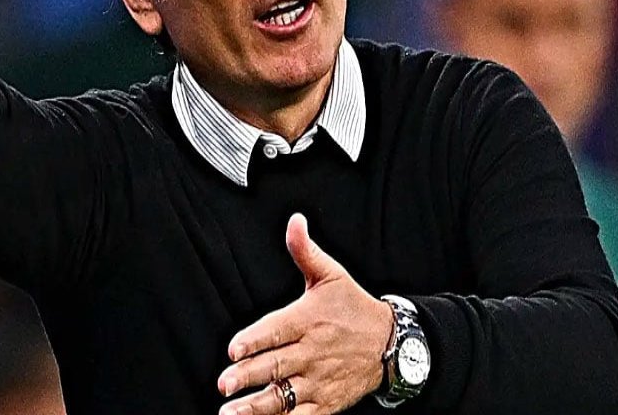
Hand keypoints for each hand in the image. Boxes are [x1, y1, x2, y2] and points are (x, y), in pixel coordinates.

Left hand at [217, 214, 393, 414]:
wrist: (392, 344)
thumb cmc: (353, 308)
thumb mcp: (331, 275)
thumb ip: (305, 251)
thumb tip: (294, 222)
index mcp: (308, 320)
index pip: (277, 331)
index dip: (254, 341)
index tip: (234, 350)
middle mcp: (312, 352)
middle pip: (276, 365)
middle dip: (249, 376)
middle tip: (225, 383)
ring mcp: (318, 380)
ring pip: (284, 396)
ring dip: (256, 406)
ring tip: (231, 412)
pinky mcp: (326, 402)